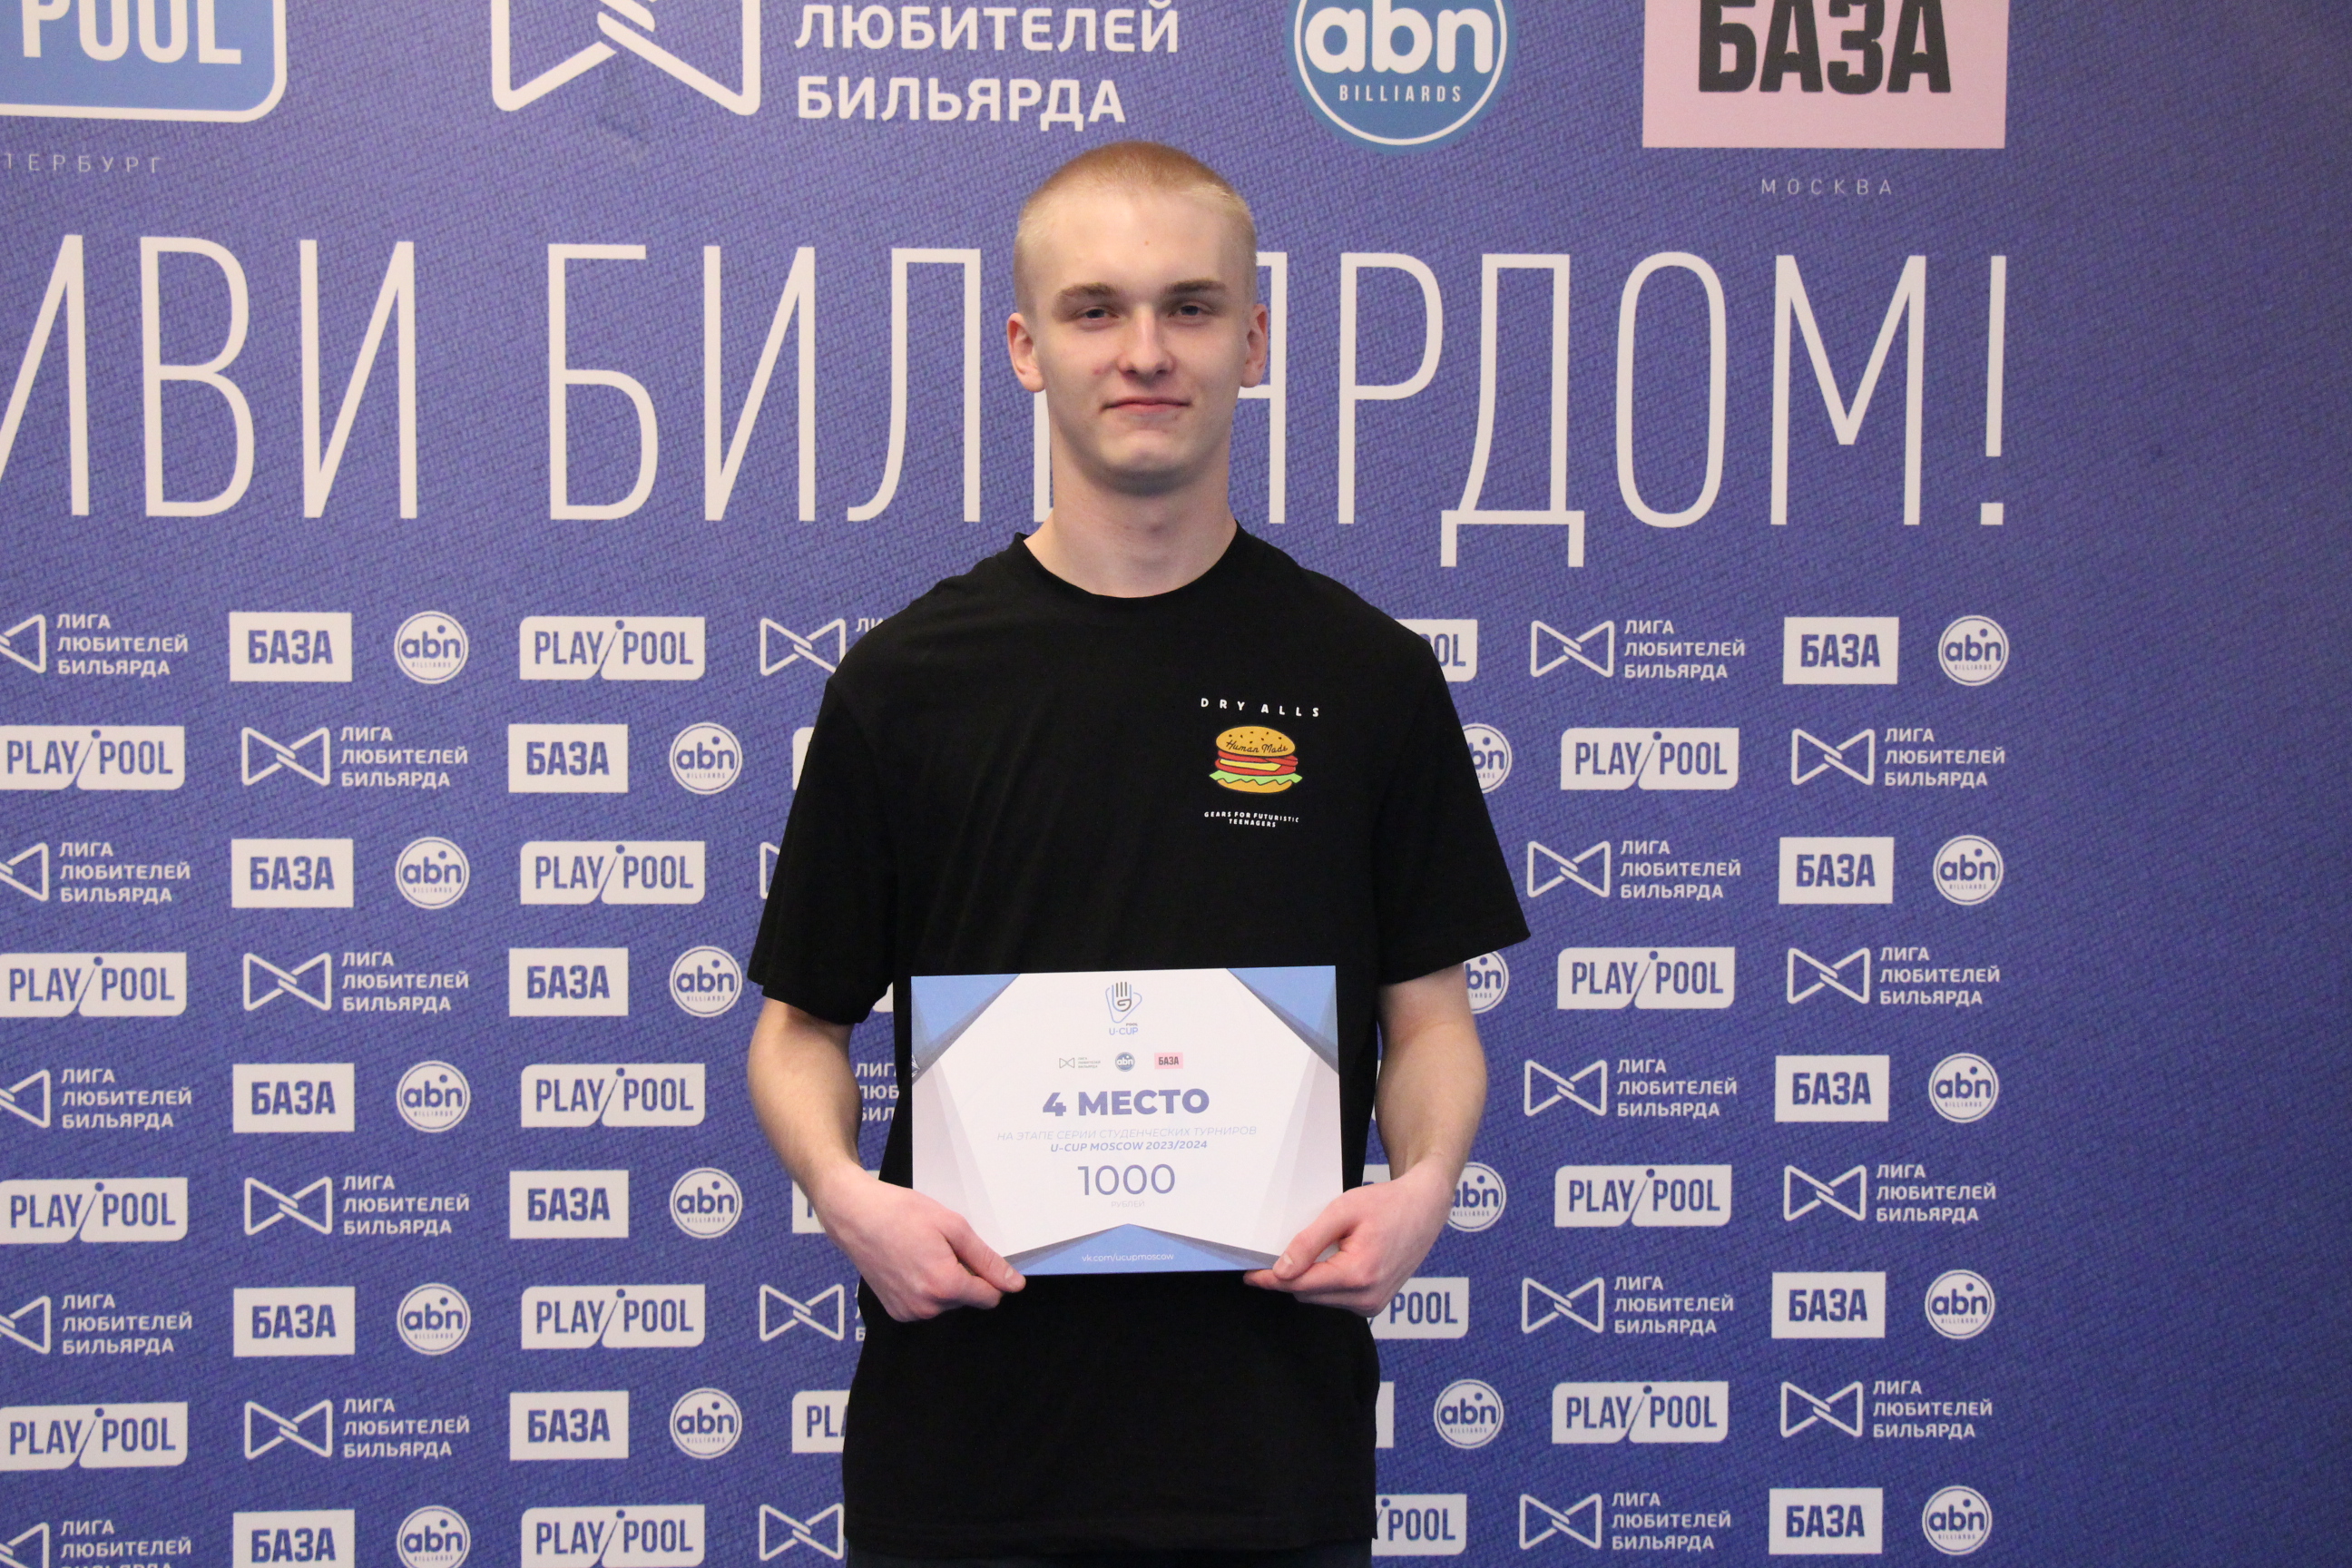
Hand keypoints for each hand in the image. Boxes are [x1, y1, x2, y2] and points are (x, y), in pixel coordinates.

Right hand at [810, 1169, 1025, 1322]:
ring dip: (945, 1281)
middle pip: (968, 1299)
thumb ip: (986, 1259)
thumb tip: (1014, 1284)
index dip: (990, 1275)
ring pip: (948, 1303)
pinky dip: (926, 1287)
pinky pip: (927, 1304)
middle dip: (964, 1275)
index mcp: (944, 1285)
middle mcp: (927, 1307)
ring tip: (923, 1252)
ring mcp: (908, 1312)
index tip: (976, 1255)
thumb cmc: (901, 1213)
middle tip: (941, 1246)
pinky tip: (911, 1263)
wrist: (854, 1216)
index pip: (990, 1297)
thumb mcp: (953, 1226)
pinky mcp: (896, 1312)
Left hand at [1243, 1160, 1455, 1314]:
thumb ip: (1309, 1242)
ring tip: (1325, 1246)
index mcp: (1359, 1275)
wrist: (1425, 1209)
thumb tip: (1281, 1270)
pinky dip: (1326, 1281)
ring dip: (1310, 1277)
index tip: (1249, 1275)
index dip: (1270, 1280)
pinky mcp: (1374, 1305)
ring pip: (1320, 1298)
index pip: (1300, 1284)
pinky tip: (1336, 1257)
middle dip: (1290, 1275)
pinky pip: (1336, 1298)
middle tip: (1280, 1250)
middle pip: (1307, 1294)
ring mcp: (1373, 1305)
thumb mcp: (1342, 1211)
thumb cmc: (1387, 1204)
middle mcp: (1367, 1298)